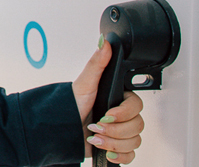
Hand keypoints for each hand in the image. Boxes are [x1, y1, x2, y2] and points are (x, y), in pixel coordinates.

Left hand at [71, 40, 144, 163]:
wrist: (60, 130)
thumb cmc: (70, 106)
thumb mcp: (83, 83)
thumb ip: (96, 64)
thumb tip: (104, 43)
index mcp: (117, 98)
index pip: (137, 106)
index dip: (123, 113)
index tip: (106, 114)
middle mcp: (121, 115)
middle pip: (138, 126)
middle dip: (114, 130)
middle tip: (96, 126)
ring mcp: (119, 131)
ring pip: (134, 141)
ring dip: (112, 142)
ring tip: (95, 137)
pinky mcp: (116, 146)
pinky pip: (130, 155)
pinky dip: (117, 154)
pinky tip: (104, 149)